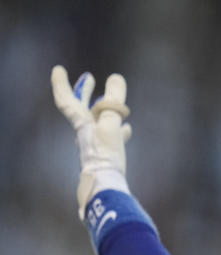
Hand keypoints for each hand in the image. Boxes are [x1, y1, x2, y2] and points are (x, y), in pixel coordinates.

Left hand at [51, 66, 131, 219]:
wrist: (107, 186)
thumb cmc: (106, 155)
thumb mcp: (111, 123)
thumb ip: (113, 100)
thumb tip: (116, 77)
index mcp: (82, 124)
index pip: (66, 100)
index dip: (61, 84)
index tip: (58, 69)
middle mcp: (86, 133)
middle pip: (81, 109)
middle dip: (83, 92)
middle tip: (88, 78)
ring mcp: (96, 144)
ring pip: (97, 121)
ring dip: (102, 108)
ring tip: (111, 101)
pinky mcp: (106, 155)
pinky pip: (111, 136)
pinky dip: (117, 127)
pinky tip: (127, 129)